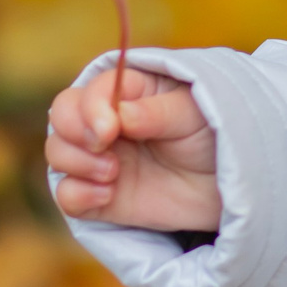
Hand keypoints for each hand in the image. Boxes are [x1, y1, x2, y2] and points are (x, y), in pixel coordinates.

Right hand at [46, 64, 221, 231]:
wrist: (229, 189)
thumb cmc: (213, 138)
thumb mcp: (195, 116)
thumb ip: (157, 112)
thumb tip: (121, 115)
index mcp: (129, 91)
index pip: (91, 90)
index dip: (91, 108)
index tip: (109, 130)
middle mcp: (106, 121)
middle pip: (61, 115)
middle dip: (73, 133)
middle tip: (105, 148)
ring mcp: (100, 158)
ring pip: (57, 152)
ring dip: (77, 163)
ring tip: (114, 174)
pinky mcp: (99, 195)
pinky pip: (66, 195)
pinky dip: (77, 196)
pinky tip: (108, 195)